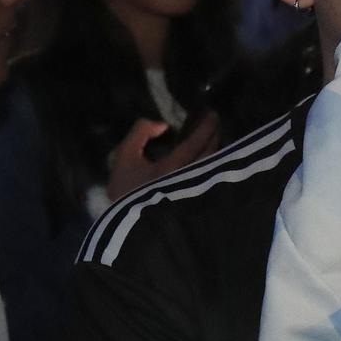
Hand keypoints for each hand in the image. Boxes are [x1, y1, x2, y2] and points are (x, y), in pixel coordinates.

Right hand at [104, 113, 220, 201]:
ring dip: (216, 150)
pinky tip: (210, 160)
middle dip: (215, 135)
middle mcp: (189, 180)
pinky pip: (209, 179)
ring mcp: (194, 194)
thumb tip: (162, 125)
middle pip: (210, 154)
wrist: (125, 226)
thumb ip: (140, 133)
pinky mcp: (194, 203)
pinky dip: (212, 166)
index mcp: (173, 168)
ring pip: (212, 168)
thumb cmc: (125, 190)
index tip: (212, 114)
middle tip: (216, 122)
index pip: (196, 143)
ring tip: (215, 138)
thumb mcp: (124, 157)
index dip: (206, 127)